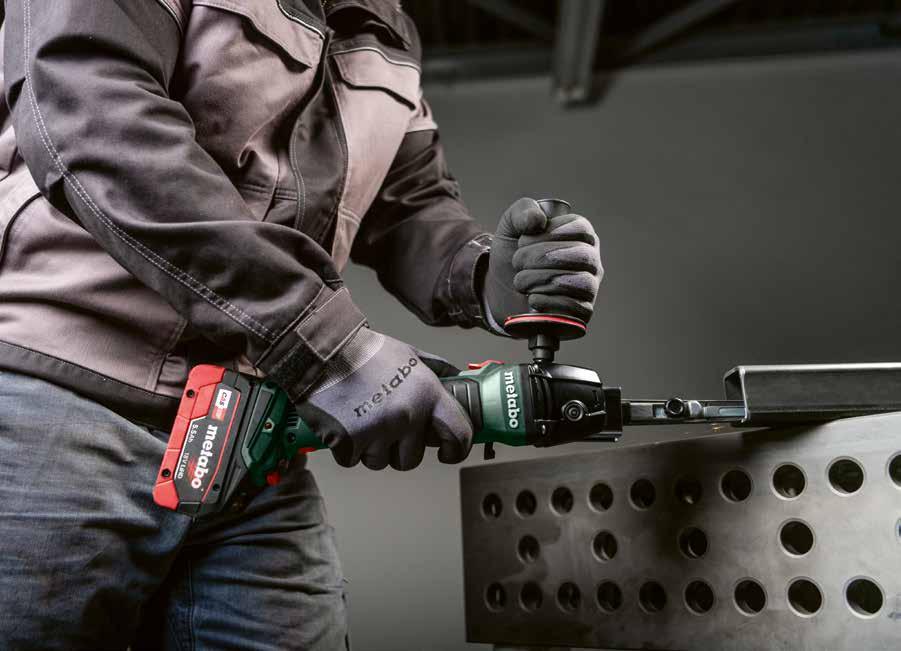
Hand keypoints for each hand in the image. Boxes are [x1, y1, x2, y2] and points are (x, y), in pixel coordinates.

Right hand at [296, 327, 472, 469]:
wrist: (322, 352)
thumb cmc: (365, 352)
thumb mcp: (410, 354)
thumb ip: (437, 370)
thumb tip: (458, 380)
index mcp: (427, 394)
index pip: (459, 434)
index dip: (456, 450)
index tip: (447, 453)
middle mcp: (407, 415)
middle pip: (412, 459)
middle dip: (399, 450)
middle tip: (385, 427)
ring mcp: (378, 431)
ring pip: (380, 461)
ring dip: (370, 449)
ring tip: (360, 419)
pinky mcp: (349, 442)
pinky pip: (352, 460)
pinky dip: (346, 448)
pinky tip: (343, 423)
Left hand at [482, 198, 602, 331]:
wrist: (501, 290)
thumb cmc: (513, 254)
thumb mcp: (511, 227)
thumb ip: (523, 211)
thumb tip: (538, 220)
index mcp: (580, 234)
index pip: (580, 228)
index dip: (550, 233)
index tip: (523, 240)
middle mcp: (591, 259)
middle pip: (581, 255)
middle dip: (541, 257)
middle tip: (517, 262)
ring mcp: (590, 286)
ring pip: (581, 282)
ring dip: (543, 280)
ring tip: (521, 281)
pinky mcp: (582, 311)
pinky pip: (577, 308)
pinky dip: (549, 302)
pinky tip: (532, 298)